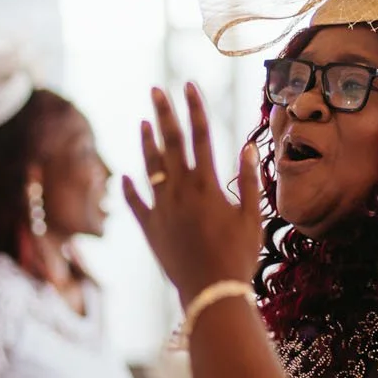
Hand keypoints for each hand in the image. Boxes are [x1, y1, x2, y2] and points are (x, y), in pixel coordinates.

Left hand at [123, 84, 262, 304]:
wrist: (211, 292)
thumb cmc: (239, 257)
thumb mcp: (253, 218)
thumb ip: (250, 181)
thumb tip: (248, 146)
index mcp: (208, 186)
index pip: (200, 136)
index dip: (195, 108)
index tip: (189, 86)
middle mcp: (181, 192)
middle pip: (170, 144)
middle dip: (164, 114)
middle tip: (156, 90)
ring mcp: (163, 210)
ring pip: (151, 168)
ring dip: (146, 143)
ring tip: (143, 122)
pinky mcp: (151, 229)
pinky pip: (136, 204)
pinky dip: (130, 189)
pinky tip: (124, 176)